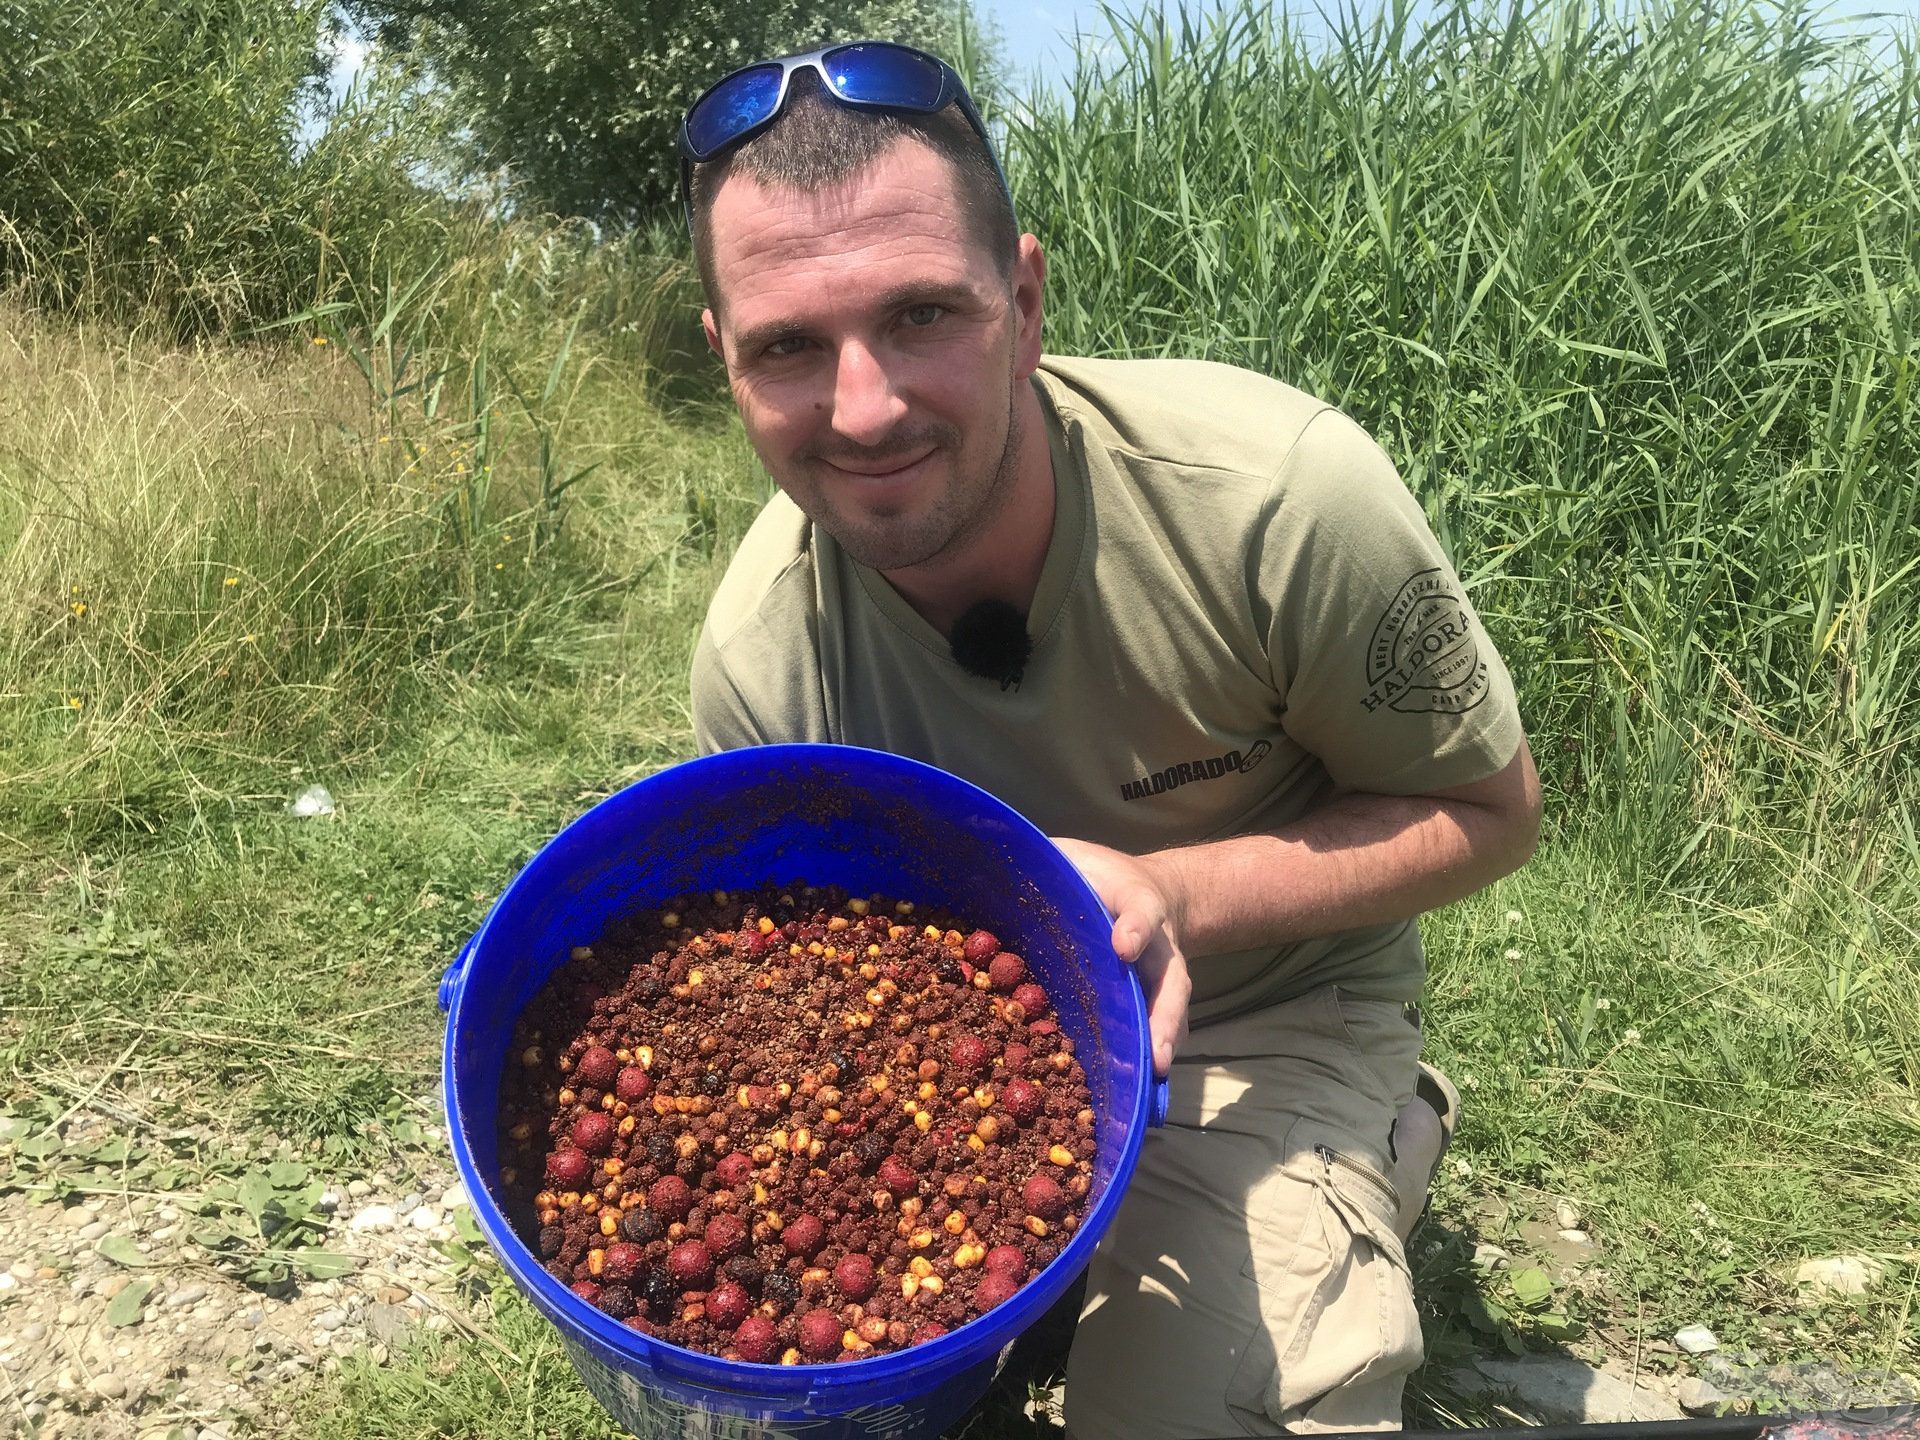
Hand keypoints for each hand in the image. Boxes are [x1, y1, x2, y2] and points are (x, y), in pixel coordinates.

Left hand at [1051, 837, 1191, 1076]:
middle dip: (1162, 1016)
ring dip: (1159, 1045)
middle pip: (1169, 982)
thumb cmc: (1099, 877)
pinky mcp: (1144, 1003)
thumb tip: (989, 850)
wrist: (1139, 894)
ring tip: (1153, 1076)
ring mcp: (1156, 979)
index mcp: (1136, 902)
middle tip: (1156, 1050)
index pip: (1140, 908)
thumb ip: (1048, 860)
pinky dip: (1143, 1059)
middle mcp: (1154, 947)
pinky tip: (1130, 1089)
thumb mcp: (1075, 857)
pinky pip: (1149, 1031)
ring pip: (1167, 1013)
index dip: (1134, 926)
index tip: (1124, 946)